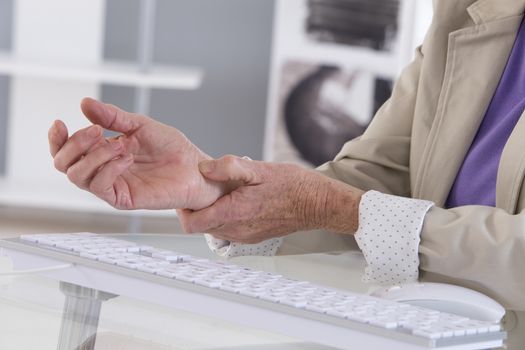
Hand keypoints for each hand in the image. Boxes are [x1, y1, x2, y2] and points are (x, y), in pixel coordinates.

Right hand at [48, 98, 225, 209]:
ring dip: (94, 155)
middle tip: (97, 132)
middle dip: (74, 144)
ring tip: (120, 145)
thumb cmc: (172, 149)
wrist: (196, 168)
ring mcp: (112, 185)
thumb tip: (85, 103)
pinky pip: (100, 186)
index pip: (67, 150)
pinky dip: (108, 168)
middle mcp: (103, 169)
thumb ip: (112, 117)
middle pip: (64, 164)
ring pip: (77, 176)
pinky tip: (126, 158)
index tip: (60, 122)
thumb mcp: (140, 125)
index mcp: (103, 151)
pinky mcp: (123, 198)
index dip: (57, 138)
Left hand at [178, 156, 363, 243]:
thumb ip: (228, 167)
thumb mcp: (259, 168)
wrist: (317, 204)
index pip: (191, 224)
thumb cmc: (293, 186)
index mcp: (234, 213)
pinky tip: (238, 199)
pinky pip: (230, 230)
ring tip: (223, 192)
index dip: (182, 209)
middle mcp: (237, 230)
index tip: (187, 193)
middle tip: (205, 187)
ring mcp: (245, 236)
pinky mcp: (253, 236)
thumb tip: (204, 168)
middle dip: (197, 208)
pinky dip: (226, 216)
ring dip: (213, 211)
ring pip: (214, 228)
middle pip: (201, 226)